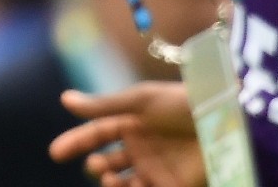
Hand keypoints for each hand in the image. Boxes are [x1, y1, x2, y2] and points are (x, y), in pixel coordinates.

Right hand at [50, 83, 207, 186]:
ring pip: (122, 183)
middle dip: (96, 166)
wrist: (222, 120)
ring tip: (112, 179)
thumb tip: (64, 100)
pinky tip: (131, 186)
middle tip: (99, 165)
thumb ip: (102, 106)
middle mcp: (141, 147)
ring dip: (111, 183)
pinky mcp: (173, 186)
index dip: (75, 143)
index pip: (96, 134)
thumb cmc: (181, 104)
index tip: (55, 153)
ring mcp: (157, 169)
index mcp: (132, 122)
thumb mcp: (139, 101)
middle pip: (106, 162)